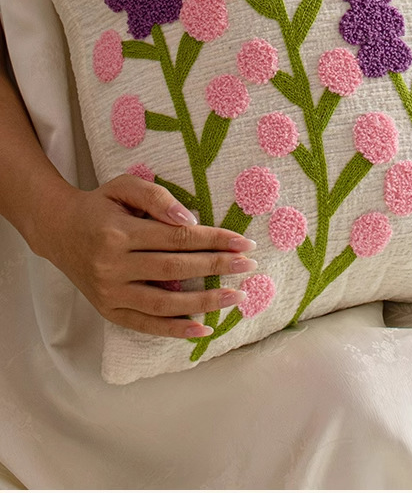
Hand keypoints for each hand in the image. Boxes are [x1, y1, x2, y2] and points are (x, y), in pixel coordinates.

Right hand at [37, 174, 256, 338]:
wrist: (58, 229)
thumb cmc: (99, 205)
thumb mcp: (124, 186)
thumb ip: (157, 199)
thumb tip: (190, 220)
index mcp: (119, 234)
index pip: (178, 239)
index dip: (214, 240)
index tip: (244, 242)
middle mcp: (112, 267)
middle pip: (175, 270)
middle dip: (217, 268)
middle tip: (249, 267)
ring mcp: (109, 293)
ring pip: (164, 303)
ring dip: (204, 302)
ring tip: (237, 297)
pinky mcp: (108, 310)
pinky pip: (145, 324)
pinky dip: (175, 330)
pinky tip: (203, 328)